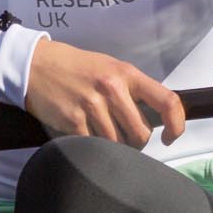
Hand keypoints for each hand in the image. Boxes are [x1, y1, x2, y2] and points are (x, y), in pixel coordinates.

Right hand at [24, 38, 186, 147]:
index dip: (176, 124)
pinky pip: (93, 146)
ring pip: (118, 144)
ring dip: (113, 146)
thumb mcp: (109, 68)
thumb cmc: (76, 67)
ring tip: (101, 133)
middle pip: (141, 134)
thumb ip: (132, 90)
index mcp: (127, 74)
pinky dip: (91, 147)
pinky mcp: (73, 122)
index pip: (167, 101)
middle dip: (136, 142)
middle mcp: (112, 89)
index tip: (169, 137)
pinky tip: (84, 134)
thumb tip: (154, 118)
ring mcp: (92, 106)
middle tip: (125, 137)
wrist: (35, 65)